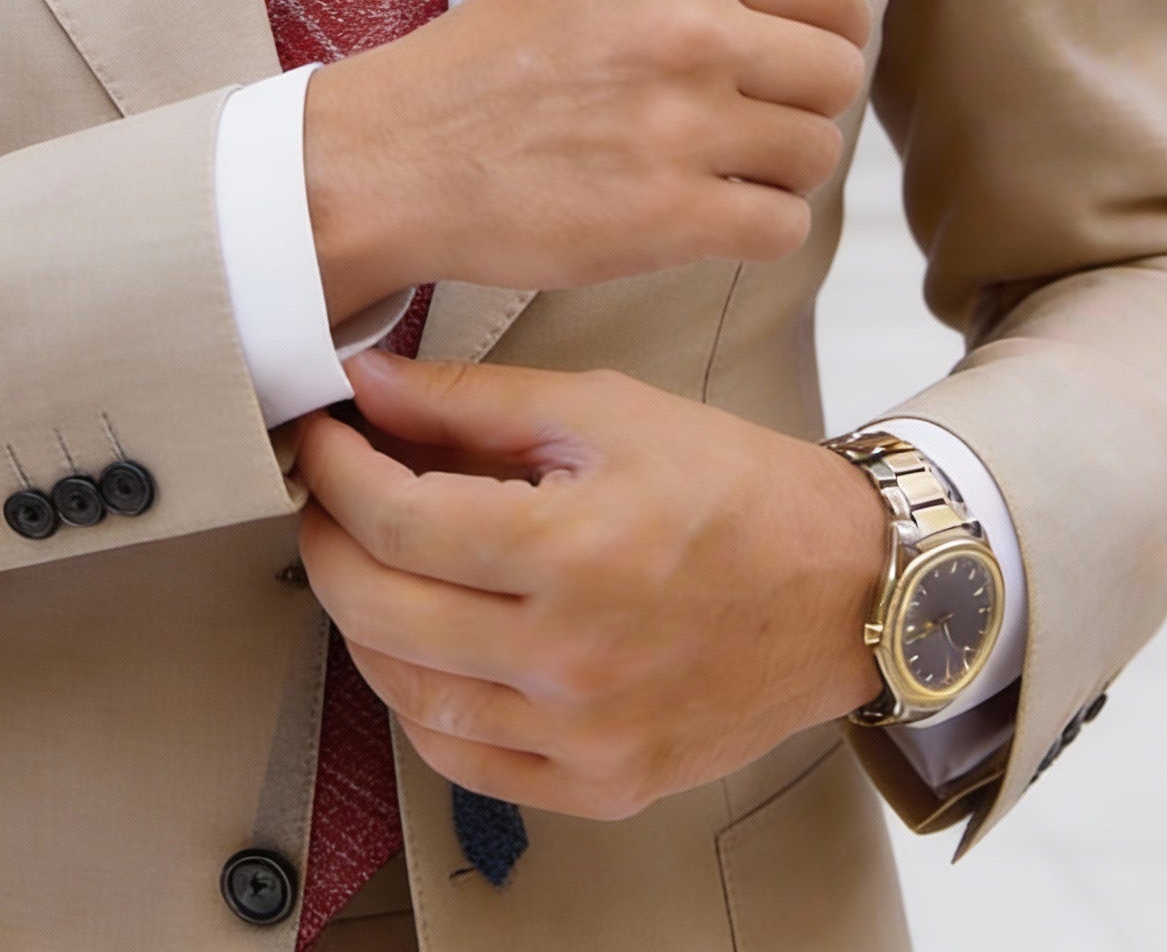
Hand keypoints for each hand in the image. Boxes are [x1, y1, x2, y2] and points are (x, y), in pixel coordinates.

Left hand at [294, 351, 884, 819]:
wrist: (845, 587)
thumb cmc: (732, 486)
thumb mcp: (604, 409)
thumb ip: (471, 401)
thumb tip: (366, 384)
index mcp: (575, 550)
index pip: (397, 522)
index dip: (335, 472)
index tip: (322, 438)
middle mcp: (574, 658)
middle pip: (380, 611)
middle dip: (326, 542)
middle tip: (325, 497)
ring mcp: (586, 736)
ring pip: (405, 693)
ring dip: (360, 621)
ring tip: (367, 561)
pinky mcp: (602, 784)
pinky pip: (463, 759)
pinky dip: (417, 701)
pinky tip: (419, 643)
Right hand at [306, 0, 869, 322]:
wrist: (400, 154)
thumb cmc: (492, 64)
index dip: (832, 29)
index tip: (793, 57)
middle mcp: (687, 30)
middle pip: (839, 73)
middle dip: (805, 103)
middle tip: (744, 122)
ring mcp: (681, 125)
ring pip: (818, 153)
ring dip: (779, 170)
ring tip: (712, 168)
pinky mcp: (670, 217)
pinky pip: (783, 227)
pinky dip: (754, 228)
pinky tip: (701, 213)